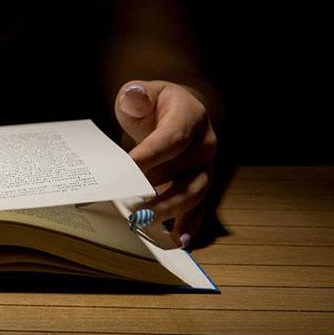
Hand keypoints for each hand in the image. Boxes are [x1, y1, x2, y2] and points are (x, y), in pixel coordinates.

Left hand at [115, 80, 217, 247]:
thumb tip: (134, 97)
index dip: (150, 155)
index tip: (128, 169)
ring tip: (144, 224)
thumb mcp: (142, 93)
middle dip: (159, 192)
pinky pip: (199, 209)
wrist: (175, 111)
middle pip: (185, 172)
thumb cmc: (154, 104)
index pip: (171, 139)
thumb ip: (136, 96)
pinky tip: (176, 242)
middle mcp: (204, 145)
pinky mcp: (199, 186)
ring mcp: (205, 168)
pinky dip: (189, 226)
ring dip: (169, 211)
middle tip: (132, 208)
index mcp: (191, 117)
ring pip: (193, 194)